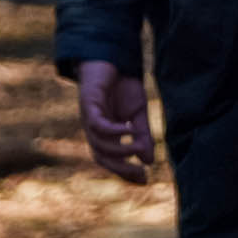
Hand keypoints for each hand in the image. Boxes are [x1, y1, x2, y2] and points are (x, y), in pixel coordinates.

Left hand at [75, 60, 154, 182]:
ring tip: (140, 148)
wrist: (113, 57)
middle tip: (142, 174)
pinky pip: (98, 124)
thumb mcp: (138, 113)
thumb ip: (142, 136)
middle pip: (102, 157)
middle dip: (121, 169)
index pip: (112, 159)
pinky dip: (113, 130)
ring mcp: (90, 117)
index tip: (145, 180)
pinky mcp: (89, 104)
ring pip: (99, 144)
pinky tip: (128, 129)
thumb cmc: (123, 85)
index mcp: (105, 134)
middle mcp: (94, 129)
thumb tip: (148, 160)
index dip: (125, 172)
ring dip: (121, 150)